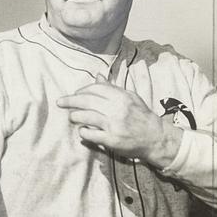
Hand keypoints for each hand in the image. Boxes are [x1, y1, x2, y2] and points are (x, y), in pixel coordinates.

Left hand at [56, 75, 182, 166]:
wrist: (156, 138)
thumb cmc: (141, 116)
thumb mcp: (130, 98)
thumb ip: (112, 88)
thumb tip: (97, 76)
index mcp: (121, 97)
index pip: (95, 88)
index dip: (81, 91)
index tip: (75, 94)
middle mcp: (117, 109)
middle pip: (87, 101)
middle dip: (70, 101)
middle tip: (60, 102)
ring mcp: (114, 125)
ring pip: (86, 117)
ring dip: (75, 116)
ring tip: (72, 117)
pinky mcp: (112, 140)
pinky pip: (90, 134)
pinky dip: (83, 132)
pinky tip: (82, 131)